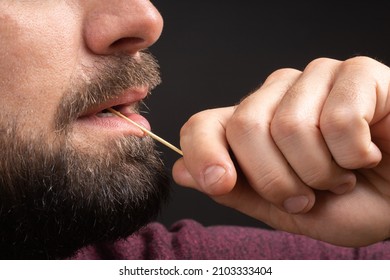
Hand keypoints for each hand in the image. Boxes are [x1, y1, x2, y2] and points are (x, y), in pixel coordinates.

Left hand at [172, 56, 389, 246]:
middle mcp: (276, 96)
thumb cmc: (350, 203)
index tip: (222, 182)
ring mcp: (314, 79)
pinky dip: (356, 154)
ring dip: (322, 172)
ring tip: (341, 173)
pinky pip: (339, 119)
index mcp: (253, 126)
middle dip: (279, 180)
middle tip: (308, 193)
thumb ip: (236, 192)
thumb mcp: (285, 211)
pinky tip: (367, 152)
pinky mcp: (355, 73)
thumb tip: (182, 170)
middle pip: (245, 128)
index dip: (203, 154)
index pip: (202, 125)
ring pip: (291, 126)